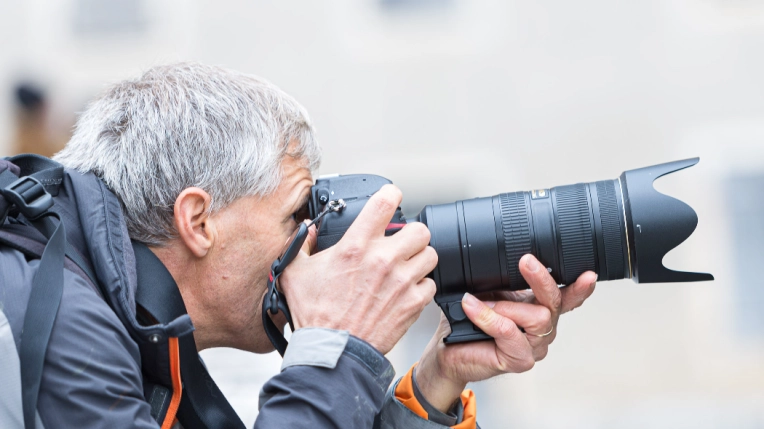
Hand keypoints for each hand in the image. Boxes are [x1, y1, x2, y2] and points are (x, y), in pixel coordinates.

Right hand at [279, 184, 437, 353]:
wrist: (332, 352)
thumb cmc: (315, 316)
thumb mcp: (296, 272)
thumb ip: (301, 244)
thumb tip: (306, 230)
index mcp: (356, 246)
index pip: (385, 202)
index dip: (391, 194)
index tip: (391, 198)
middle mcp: (383, 259)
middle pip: (419, 229)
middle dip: (411, 234)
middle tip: (400, 243)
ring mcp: (402, 281)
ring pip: (430, 255)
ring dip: (418, 259)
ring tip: (405, 268)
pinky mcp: (413, 303)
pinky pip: (430, 284)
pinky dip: (421, 287)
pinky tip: (405, 291)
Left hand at [415, 254, 596, 411]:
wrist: (450, 350)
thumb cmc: (469, 322)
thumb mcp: (488, 290)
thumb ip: (504, 277)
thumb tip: (506, 254)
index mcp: (539, 308)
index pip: (567, 297)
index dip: (580, 287)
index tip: (588, 275)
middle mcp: (542, 328)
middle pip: (554, 302)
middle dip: (540, 279)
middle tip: (526, 261)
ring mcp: (533, 345)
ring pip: (536, 317)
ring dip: (505, 305)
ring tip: (481, 301)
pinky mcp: (519, 359)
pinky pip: (508, 331)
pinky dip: (488, 316)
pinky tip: (472, 308)